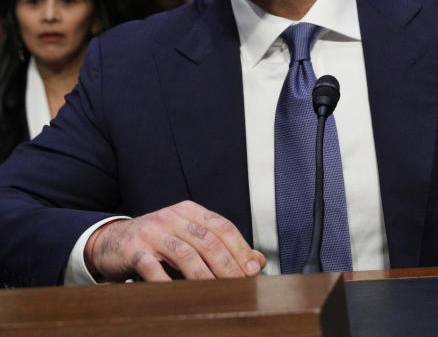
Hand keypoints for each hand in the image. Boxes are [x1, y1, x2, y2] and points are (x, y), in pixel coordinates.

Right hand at [84, 201, 265, 281]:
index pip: (223, 227)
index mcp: (190, 211)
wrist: (112, 241)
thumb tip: (257, 261)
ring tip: (217, 293)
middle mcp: (173, 217)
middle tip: (239, 284)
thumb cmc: (158, 242)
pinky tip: (181, 294)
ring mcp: (152, 232)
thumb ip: (222, 247)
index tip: (252, 269)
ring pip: (185, 253)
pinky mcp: (133, 250)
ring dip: (204, 276)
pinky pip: (153, 267)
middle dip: (227, 264)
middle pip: (208, 240)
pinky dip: (168, 282)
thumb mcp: (190, 238)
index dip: (240, 248)